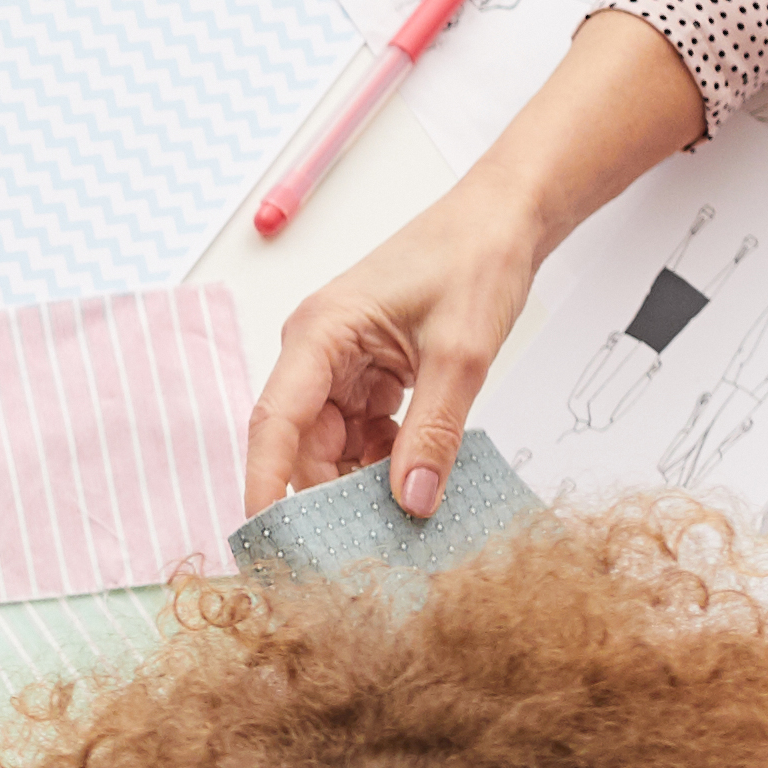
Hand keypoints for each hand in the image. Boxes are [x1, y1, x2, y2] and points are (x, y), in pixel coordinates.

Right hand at [243, 174, 560, 518]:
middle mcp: (317, 350)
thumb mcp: (462, 354)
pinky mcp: (367, 373)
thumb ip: (435, 433)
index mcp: (320, 333)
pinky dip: (384, 460)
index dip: (265, 483)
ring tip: (399, 517)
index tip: (270, 538)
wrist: (502, 220)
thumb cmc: (474, 258)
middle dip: (327, 493)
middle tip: (362, 546)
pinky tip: (414, 479)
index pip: (275, 421)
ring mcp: (340, 363)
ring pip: (333, 443)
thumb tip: (413, 502)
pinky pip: (361, 433)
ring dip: (361, 481)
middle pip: (302, 442)